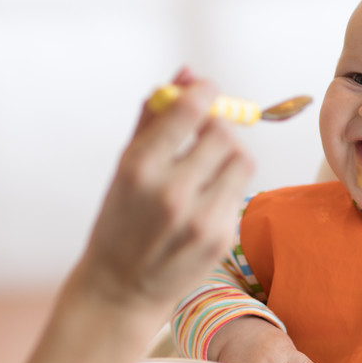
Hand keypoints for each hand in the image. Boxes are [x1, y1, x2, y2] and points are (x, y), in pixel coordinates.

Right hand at [75, 68, 253, 314]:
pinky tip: (204, 201)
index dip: (204, 92)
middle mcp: (171, 192)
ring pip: (241, 159)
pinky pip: (239, 192)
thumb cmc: (120, 219)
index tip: (205, 92)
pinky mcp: (220, 238)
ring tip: (206, 168)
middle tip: (202, 136)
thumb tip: (186, 73)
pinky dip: (227, 187)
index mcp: (139, 168)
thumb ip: (154, 117)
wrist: (120, 289)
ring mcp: (200, 218)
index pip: (190, 110)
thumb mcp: (125, 165)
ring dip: (228, 155)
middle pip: (222, 133)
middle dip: (216, 126)